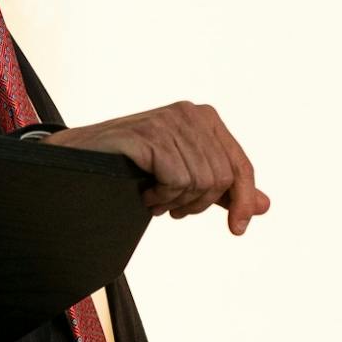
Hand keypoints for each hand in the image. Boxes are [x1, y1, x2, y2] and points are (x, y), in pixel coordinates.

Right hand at [41, 102, 270, 234]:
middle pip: (221, 179)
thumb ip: (223, 189)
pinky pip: (176, 179)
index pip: (240, 166)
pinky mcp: (149, 134)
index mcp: (204, 118)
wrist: (77, 159)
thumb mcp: (183, 177)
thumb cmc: (130, 166)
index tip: (238, 229)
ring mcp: (169, 121)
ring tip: (155, 196)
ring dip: (175, 201)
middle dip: (197, 204)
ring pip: (200, 182)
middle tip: (171, 206)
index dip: (243, 200)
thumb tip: (263, 206)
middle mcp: (190, 113)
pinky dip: (161, 196)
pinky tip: (145, 191)